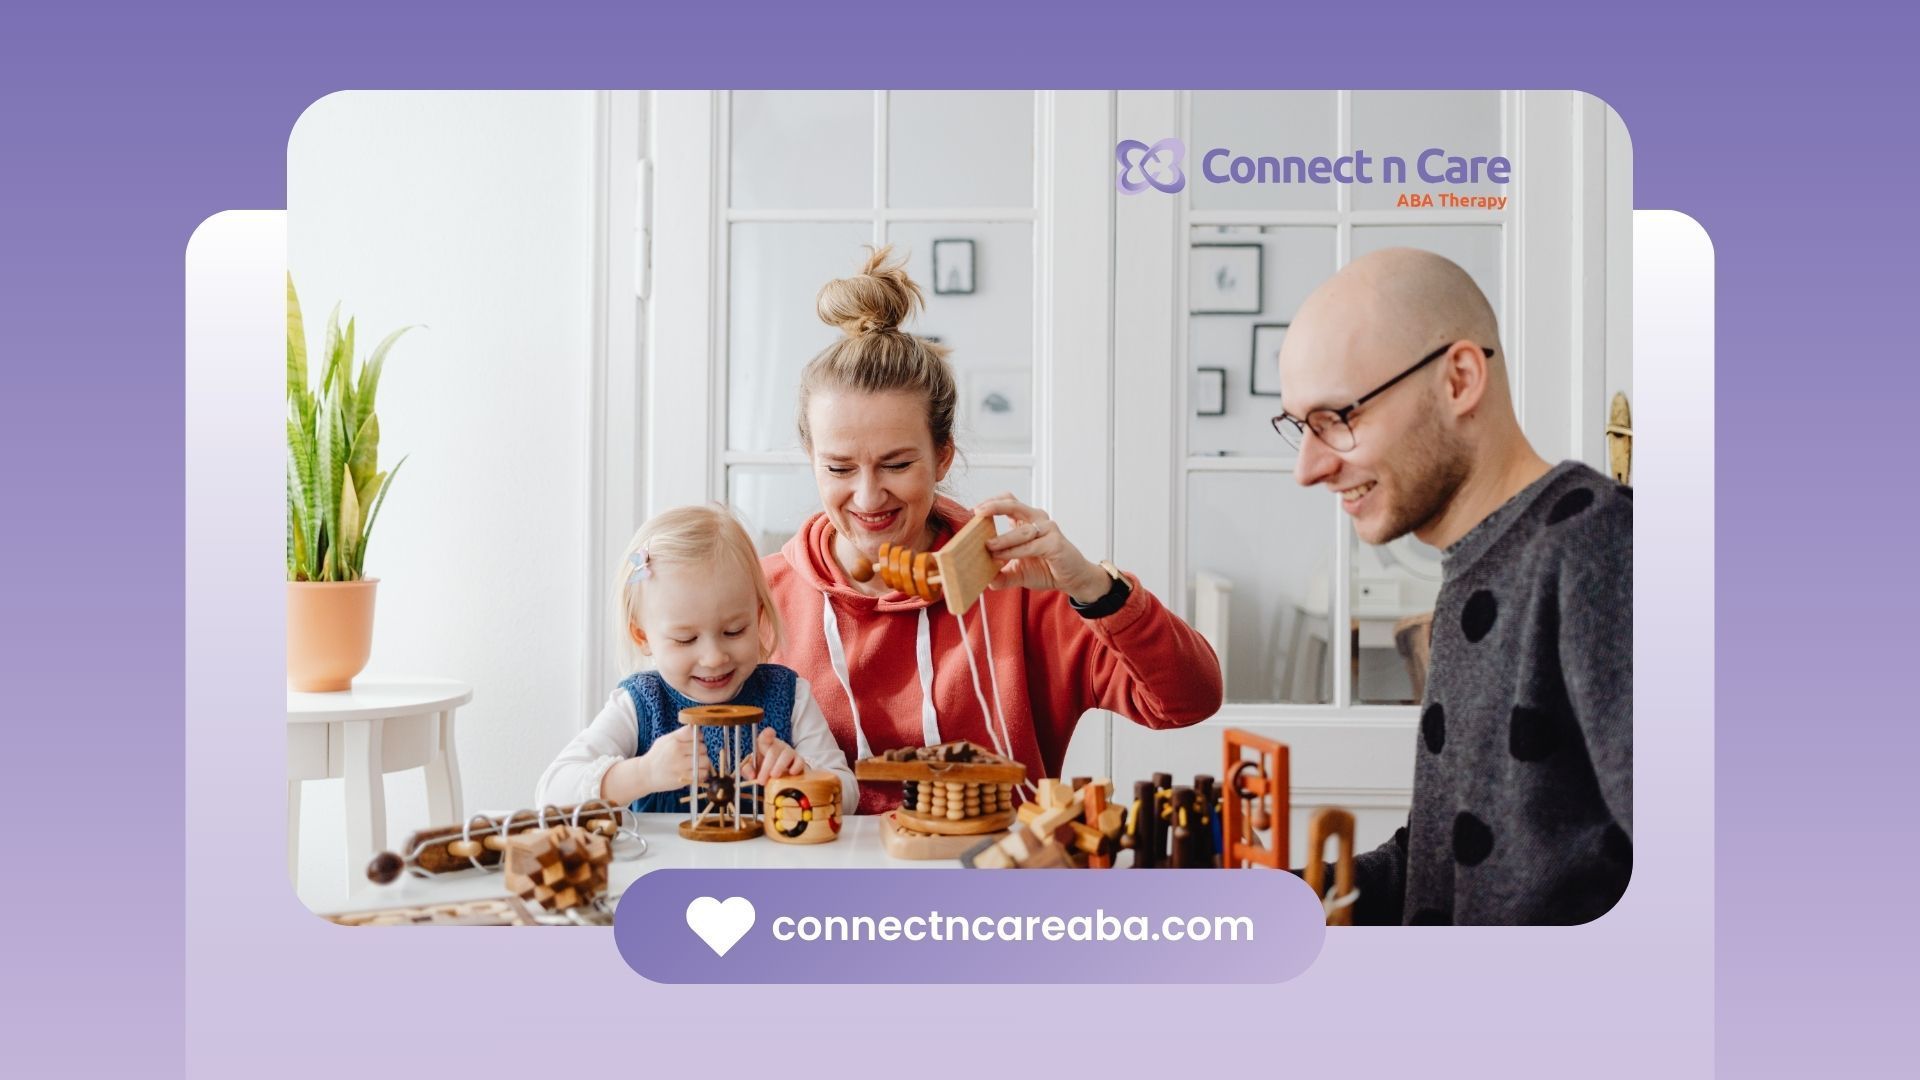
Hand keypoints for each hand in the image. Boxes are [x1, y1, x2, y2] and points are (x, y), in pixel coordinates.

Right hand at [613, 726, 709, 799]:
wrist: (645, 774)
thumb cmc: (656, 756)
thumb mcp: (664, 740)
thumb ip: (680, 734)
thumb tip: (696, 728)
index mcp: (674, 741)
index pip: (695, 733)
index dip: (698, 736)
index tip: (695, 740)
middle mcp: (678, 752)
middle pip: (702, 747)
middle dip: (701, 750)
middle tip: (695, 753)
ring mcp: (681, 766)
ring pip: (705, 761)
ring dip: (703, 762)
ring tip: (696, 763)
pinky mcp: (684, 778)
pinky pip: (703, 773)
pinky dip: (702, 772)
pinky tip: (696, 771)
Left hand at [739, 726, 804, 787]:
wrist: (781, 773)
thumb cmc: (765, 767)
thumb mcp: (753, 768)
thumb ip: (747, 770)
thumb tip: (751, 775)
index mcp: (765, 745)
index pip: (765, 736)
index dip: (767, 734)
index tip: (769, 733)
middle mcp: (778, 746)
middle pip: (773, 751)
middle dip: (766, 766)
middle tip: (761, 780)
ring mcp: (789, 752)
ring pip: (786, 754)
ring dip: (779, 766)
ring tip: (774, 776)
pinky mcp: (799, 761)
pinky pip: (800, 761)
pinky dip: (796, 766)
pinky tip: (791, 773)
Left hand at [974, 493, 1109, 603]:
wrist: (1072, 580)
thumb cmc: (1046, 569)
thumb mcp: (1018, 572)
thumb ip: (1001, 574)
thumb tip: (983, 580)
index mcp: (1026, 521)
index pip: (1007, 501)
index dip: (990, 502)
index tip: (972, 511)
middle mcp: (1037, 520)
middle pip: (1013, 504)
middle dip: (993, 506)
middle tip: (977, 513)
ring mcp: (1048, 529)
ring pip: (1021, 529)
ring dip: (1002, 538)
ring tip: (987, 546)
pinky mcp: (1055, 543)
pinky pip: (1031, 545)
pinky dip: (1014, 551)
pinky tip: (1002, 556)